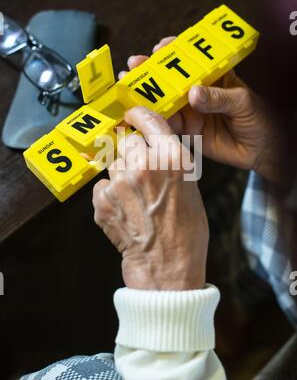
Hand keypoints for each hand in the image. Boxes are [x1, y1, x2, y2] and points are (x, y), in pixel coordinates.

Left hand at [92, 106, 207, 290]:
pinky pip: (102, 185)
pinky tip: (125, 210)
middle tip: (140, 172)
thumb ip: (170, 160)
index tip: (132, 114)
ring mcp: (121, 183)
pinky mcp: (103, 200)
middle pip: (127, 140)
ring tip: (135, 197)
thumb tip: (151, 144)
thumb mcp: (190, 186)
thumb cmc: (185, 231)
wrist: (167, 265)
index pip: (150, 120)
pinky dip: (110, 194)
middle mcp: (145, 165)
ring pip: (114, 162)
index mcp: (173, 159)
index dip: (139, 115)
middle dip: (132, 151)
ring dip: (121, 174)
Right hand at [120, 38, 279, 182]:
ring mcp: (190, 111)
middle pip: (171, 78)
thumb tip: (194, 93)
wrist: (261, 151)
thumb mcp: (243, 102)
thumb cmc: (259, 120)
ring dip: (146, 95)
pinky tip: (140, 113)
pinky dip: (153, 120)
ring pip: (165, 100)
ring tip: (129, 89)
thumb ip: (219, 98)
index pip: (191, 58)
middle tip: (134, 65)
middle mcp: (197, 91)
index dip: (173, 51)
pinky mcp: (187, 130)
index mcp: (213, 76)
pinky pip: (168, 124)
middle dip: (150, 71)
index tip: (160, 48)